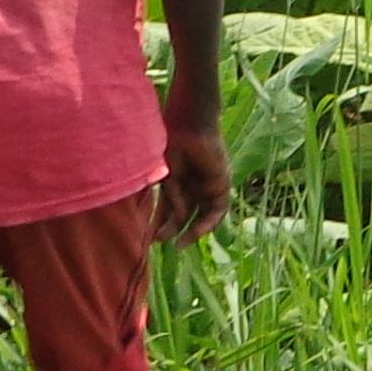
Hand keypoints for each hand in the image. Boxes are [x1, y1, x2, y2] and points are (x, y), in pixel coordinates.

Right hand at [156, 121, 231, 246]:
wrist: (189, 125)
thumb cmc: (172, 145)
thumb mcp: (167, 177)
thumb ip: (173, 199)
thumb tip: (179, 219)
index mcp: (177, 182)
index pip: (169, 209)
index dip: (160, 223)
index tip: (150, 238)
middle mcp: (192, 186)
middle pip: (184, 215)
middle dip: (172, 230)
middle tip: (160, 243)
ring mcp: (207, 186)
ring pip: (201, 215)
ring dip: (191, 231)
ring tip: (179, 245)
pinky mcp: (221, 184)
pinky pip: (217, 209)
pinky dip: (208, 222)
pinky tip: (196, 231)